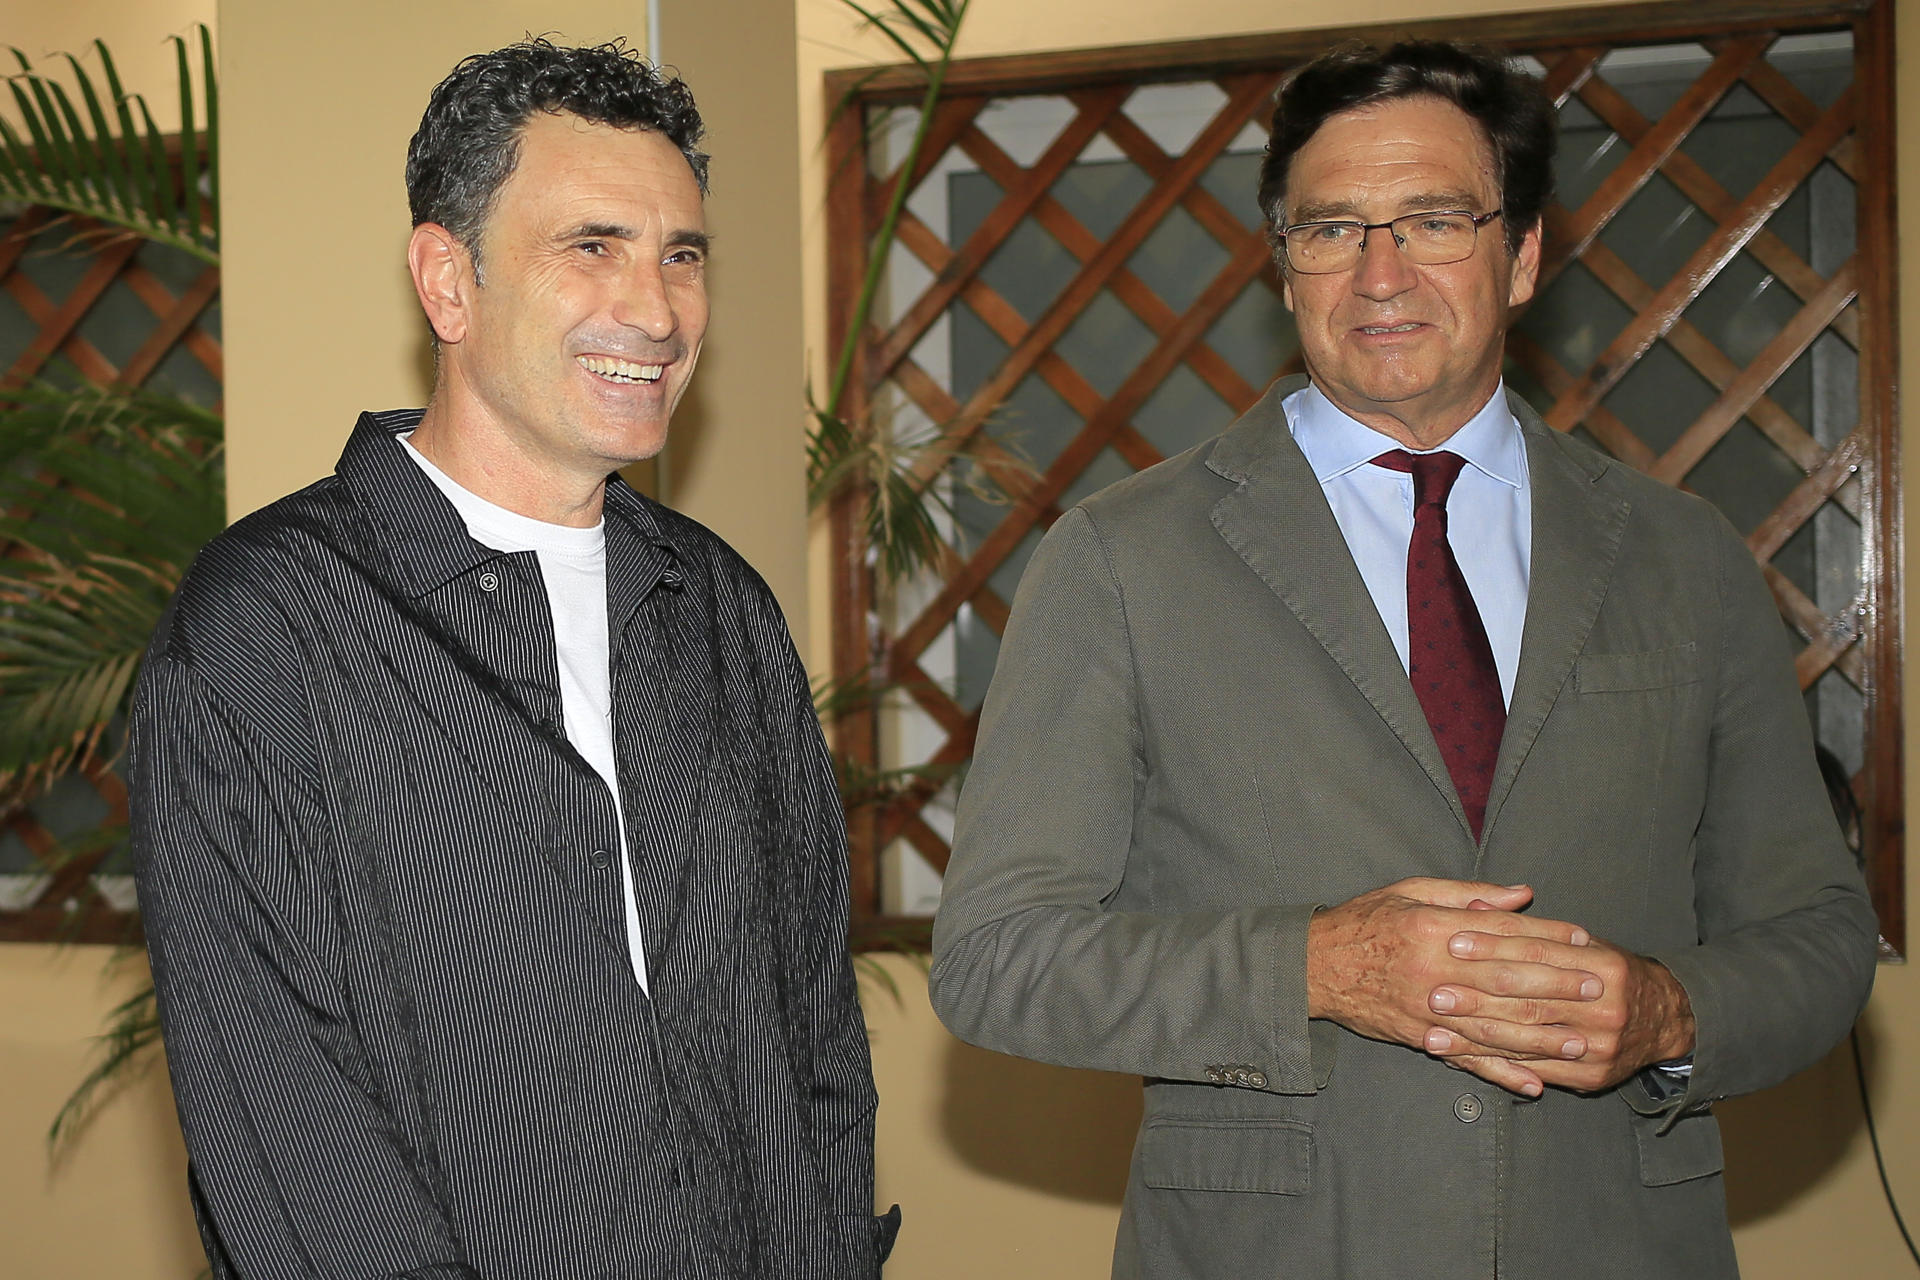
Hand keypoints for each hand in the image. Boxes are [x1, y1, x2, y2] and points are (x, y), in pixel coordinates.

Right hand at [1306, 878, 1598, 1096]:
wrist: (1313, 966)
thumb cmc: (1366, 920)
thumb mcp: (1412, 891)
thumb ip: (1470, 895)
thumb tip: (1522, 895)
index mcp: (1435, 928)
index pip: (1503, 932)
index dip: (1546, 936)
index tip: (1584, 939)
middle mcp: (1435, 971)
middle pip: (1507, 980)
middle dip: (1557, 986)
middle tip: (1599, 990)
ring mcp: (1428, 1010)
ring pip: (1494, 1027)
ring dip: (1541, 1038)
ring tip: (1581, 1042)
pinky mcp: (1420, 1038)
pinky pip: (1466, 1060)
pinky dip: (1501, 1074)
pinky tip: (1533, 1084)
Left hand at [1423, 928, 1694, 1093]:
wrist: (1665, 1020)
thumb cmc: (1609, 972)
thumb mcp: (1584, 941)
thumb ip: (1533, 929)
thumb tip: (1478, 907)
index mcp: (1604, 965)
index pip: (1539, 952)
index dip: (1494, 946)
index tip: (1454, 941)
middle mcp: (1605, 1007)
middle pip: (1529, 999)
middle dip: (1477, 997)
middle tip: (1435, 993)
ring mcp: (1600, 1046)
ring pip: (1527, 1039)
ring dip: (1475, 1038)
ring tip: (1434, 1033)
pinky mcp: (1592, 1077)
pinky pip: (1533, 1069)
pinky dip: (1493, 1065)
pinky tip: (1460, 1059)